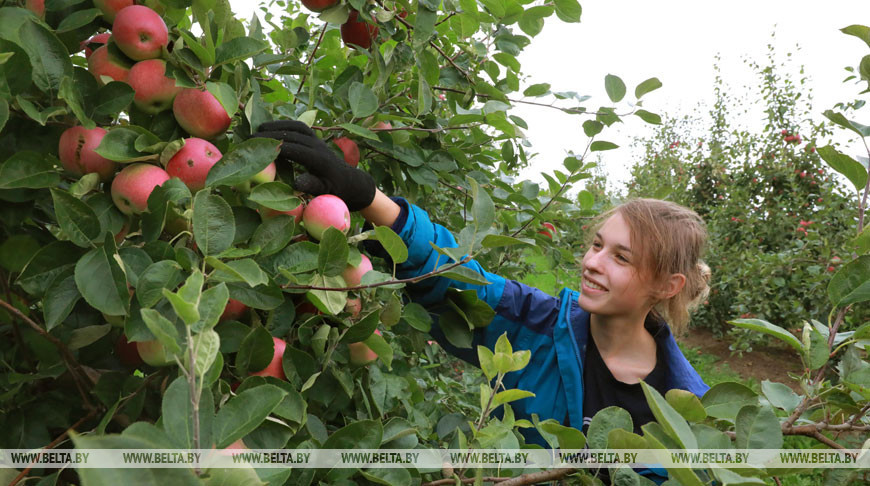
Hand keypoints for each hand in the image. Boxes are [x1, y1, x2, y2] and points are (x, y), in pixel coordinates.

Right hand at [253, 120, 375, 210]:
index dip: (276, 146)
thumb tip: (295, 183)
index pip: (295, 149)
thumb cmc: (337, 191)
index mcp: (320, 161)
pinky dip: (285, 125)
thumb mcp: (327, 193)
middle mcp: (319, 146)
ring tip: (258, 128)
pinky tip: (272, 128)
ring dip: (277, 125)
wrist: (352, 182)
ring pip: (296, 127)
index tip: (258, 146)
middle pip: (293, 135)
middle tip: (250, 137)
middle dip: (271, 134)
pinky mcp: (316, 139)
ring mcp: (318, 140)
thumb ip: (312, 186)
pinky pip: (299, 127)